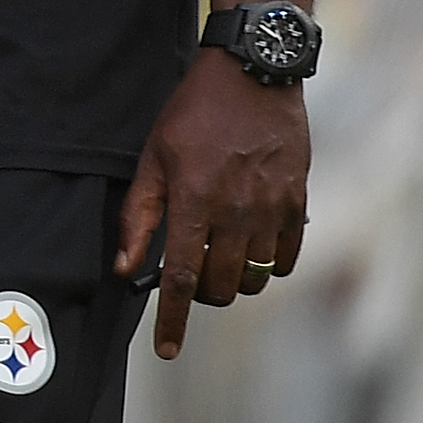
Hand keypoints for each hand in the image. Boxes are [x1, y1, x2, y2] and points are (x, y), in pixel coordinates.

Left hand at [115, 51, 308, 360]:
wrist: (253, 71)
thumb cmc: (195, 112)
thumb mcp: (153, 156)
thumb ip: (138, 215)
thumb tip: (124, 266)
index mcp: (193, 200)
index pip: (181, 279)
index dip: (173, 321)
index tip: (167, 351)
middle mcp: (235, 210)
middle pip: (222, 287)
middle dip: (203, 295)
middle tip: (193, 275)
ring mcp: (271, 207)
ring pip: (255, 277)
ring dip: (235, 280)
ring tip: (222, 256)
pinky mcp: (298, 200)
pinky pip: (287, 257)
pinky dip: (270, 263)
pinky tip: (253, 245)